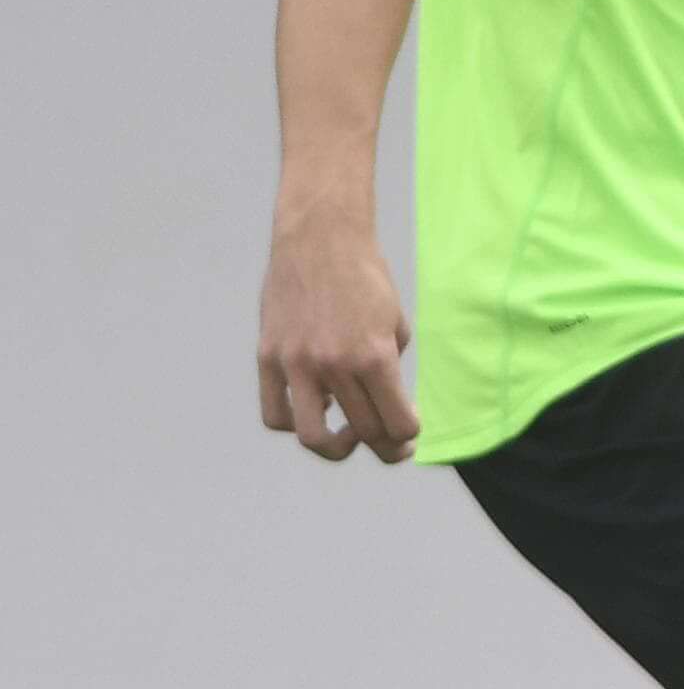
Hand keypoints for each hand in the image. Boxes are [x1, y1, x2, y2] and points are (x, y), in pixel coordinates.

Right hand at [257, 211, 416, 462]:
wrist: (319, 240)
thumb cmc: (366, 279)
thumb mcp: (395, 323)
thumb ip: (390, 367)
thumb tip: (385, 406)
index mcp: (374, 357)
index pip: (397, 424)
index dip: (408, 437)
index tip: (410, 434)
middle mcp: (334, 365)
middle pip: (363, 432)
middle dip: (384, 445)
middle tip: (391, 443)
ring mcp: (297, 364)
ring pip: (312, 437)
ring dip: (335, 448)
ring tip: (347, 437)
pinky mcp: (268, 358)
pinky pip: (276, 414)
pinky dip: (296, 422)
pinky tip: (317, 408)